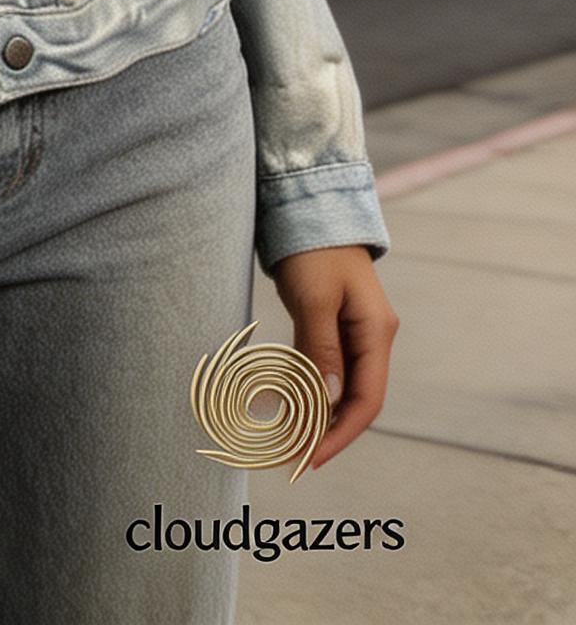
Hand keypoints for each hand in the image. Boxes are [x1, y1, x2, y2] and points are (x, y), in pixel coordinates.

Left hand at [270, 244, 399, 471]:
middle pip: (356, 399)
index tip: (311, 458)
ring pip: (339, 386)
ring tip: (288, 441)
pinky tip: (289, 406)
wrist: (308, 204)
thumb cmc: (313, 247)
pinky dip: (309, 390)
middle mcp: (372, 336)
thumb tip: (327, 401)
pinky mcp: (333, 323)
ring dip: (317, 415)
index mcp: (376, 332)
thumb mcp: (315, 297)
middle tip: (293, 458)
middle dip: (328, 431)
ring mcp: (354, 330)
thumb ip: (321, 348)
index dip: (340, 434)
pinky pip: (325, 367)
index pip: (367, 400)